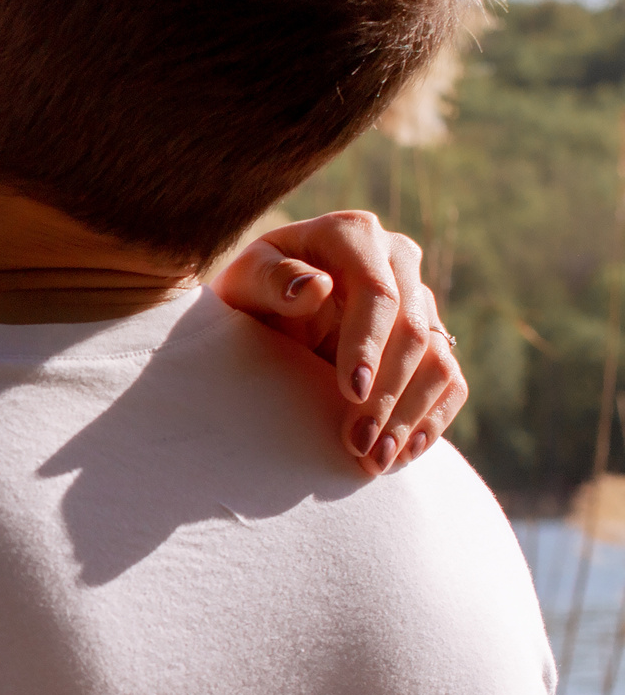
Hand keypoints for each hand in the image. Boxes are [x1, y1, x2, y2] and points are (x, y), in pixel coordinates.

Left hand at [211, 210, 465, 474]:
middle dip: (387, 393)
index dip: (369, 344)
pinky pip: (449, 380)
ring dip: (410, 415)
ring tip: (375, 460)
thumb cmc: (250, 292)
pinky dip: (432, 419)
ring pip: (437, 359)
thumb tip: (315, 286)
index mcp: (353, 235)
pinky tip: (404, 453)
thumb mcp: (244, 282)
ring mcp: (420, 298)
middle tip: (357, 443)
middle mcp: (397, 260)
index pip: (377, 292)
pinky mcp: (431, 337)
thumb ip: (272, 280)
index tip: (351, 392)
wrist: (265, 312)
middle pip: (412, 330)